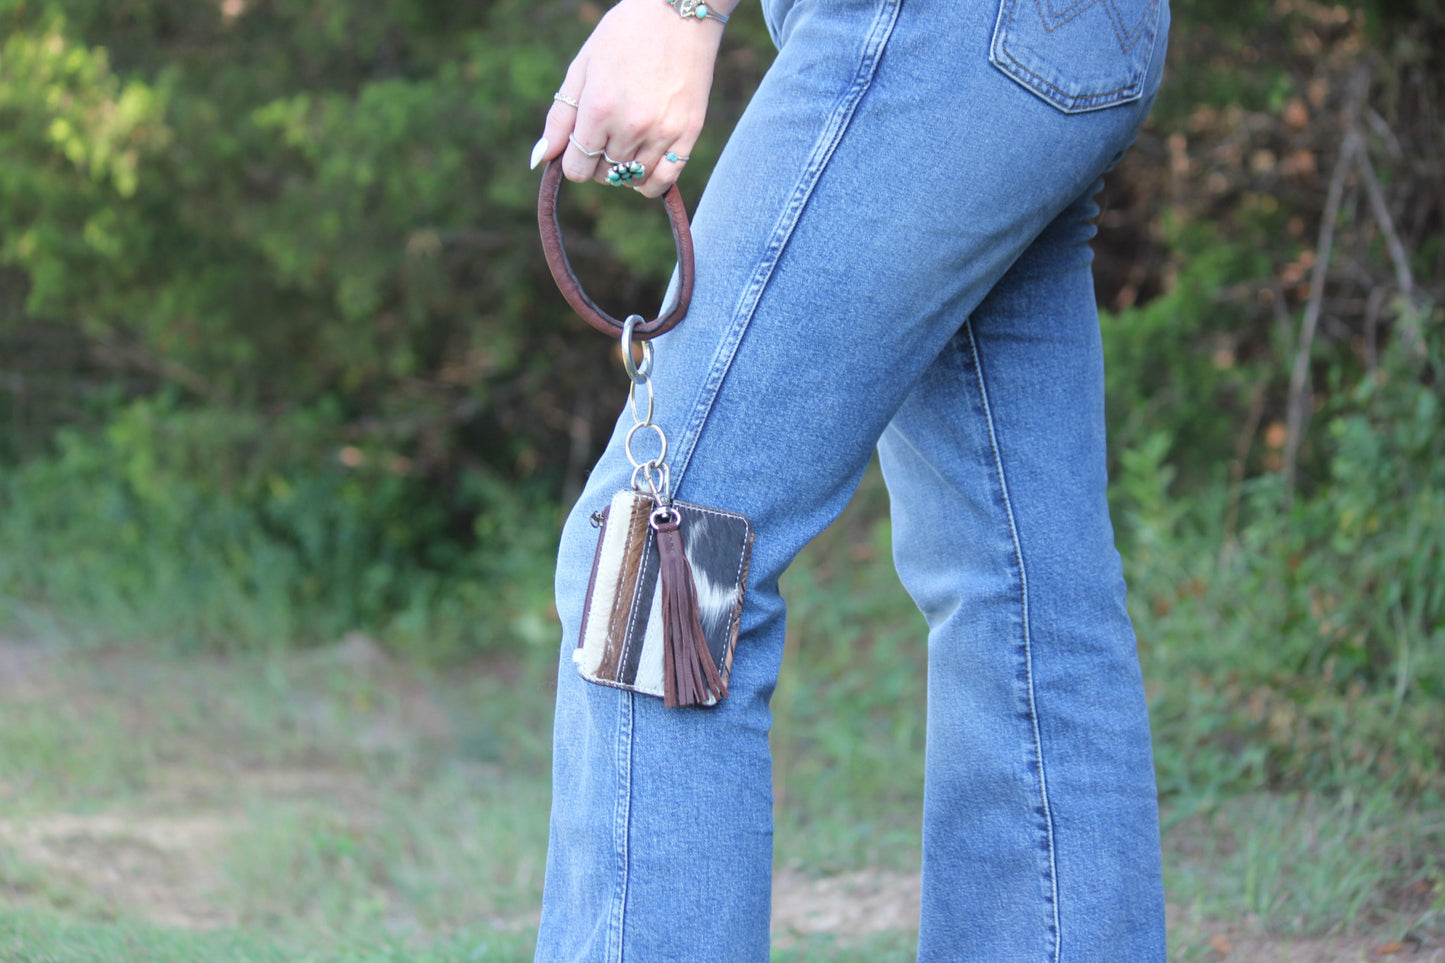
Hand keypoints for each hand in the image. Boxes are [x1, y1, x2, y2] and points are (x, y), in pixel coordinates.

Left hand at [530, 0, 729, 197]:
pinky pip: (664, 180)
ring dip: (623, 170)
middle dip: (598, 161)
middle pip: (603, 174)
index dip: (573, 161)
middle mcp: (630, 126)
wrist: (679, 10)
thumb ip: (560, 116)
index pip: (576, 167)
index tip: (580, 146)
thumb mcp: (583, 67)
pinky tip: (644, 164)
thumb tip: (539, 159)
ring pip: (631, 180)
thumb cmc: (625, 34)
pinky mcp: (688, 134)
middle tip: (606, 134)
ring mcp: (662, 132)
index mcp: (598, 108)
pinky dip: (650, 182)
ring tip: (626, 143)